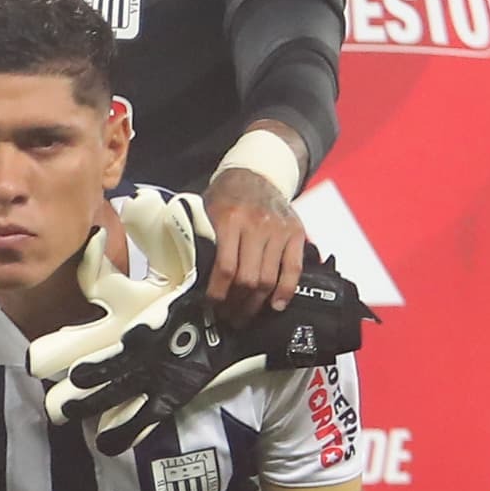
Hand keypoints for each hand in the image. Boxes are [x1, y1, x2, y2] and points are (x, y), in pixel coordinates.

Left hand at [203, 165, 307, 313]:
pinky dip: (286, 291)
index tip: (212, 306)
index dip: (218, 293)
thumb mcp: (205, 211)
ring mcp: (279, 231)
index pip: (225, 267)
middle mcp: (257, 226)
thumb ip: (204, 240)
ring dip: (256, 303)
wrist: (256, 173)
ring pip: (269, 278)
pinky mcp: (296, 234)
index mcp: (229, 220)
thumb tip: (193, 277)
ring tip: (245, 315)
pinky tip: (276, 305)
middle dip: (237, 304)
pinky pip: (293, 269)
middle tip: (228, 317)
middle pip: (249, 278)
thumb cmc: (226, 196)